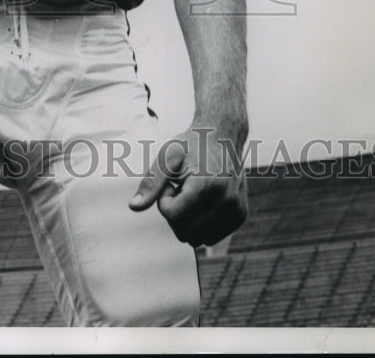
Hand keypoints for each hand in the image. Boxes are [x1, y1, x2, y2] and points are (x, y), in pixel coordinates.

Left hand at [128, 126, 247, 247]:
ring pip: (198, 240)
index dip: (165, 201)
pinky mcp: (240, 215)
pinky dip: (202, 224)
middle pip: (185, 233)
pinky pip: (211, 238)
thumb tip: (134, 206)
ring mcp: (236, 210)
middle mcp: (226, 201)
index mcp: (207, 185)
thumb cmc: (192, 144)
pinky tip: (203, 200)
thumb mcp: (167, 157)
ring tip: (192, 194)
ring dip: (189, 220)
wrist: (223, 135)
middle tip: (180, 188)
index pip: (174, 217)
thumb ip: (151, 182)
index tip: (170, 183)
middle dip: (176, 213)